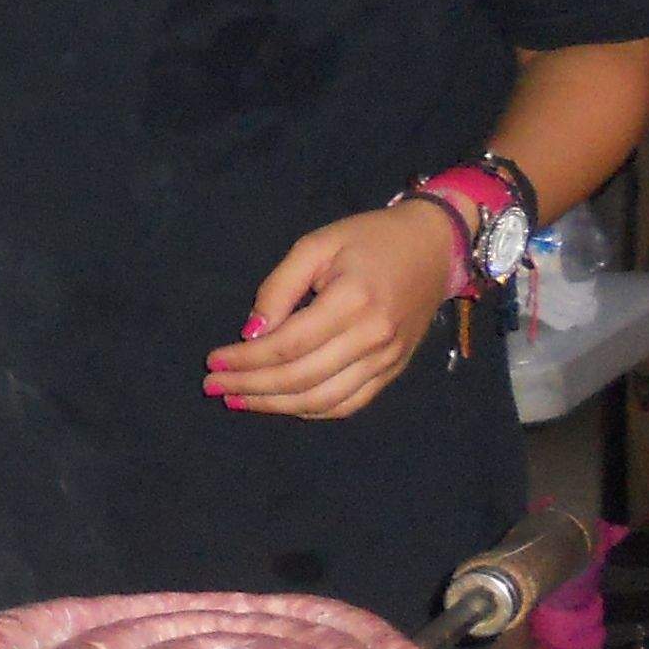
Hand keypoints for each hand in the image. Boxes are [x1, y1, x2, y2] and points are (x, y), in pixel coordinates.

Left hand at [207, 198, 467, 418]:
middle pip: (301, 377)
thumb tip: (252, 333)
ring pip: (323, 399)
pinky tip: (281, 404)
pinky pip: (349, 404)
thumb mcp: (317, 245)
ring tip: (239, 400)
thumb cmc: (370, 239)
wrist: (435, 247)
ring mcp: (387, 359)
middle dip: (251, 386)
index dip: (245, 359)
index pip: (287, 345)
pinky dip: (311, 410)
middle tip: (214, 387)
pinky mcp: (394, 370)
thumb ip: (280, 287)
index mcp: (351, 301)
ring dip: (275, 405)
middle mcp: (372, 337)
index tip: (214, 362)